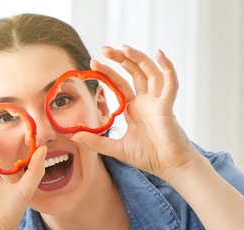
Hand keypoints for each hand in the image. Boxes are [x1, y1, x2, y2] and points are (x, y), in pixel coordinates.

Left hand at [71, 46, 200, 180]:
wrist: (169, 167)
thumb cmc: (149, 157)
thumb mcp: (116, 148)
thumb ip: (96, 142)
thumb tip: (73, 135)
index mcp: (134, 108)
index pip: (119, 84)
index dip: (108, 72)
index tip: (93, 63)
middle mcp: (146, 101)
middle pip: (134, 72)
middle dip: (120, 59)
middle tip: (105, 49)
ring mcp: (157, 102)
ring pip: (150, 72)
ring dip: (138, 58)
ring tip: (124, 48)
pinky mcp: (167, 107)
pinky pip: (170, 84)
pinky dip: (168, 68)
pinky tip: (160, 55)